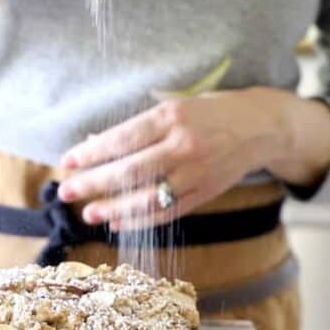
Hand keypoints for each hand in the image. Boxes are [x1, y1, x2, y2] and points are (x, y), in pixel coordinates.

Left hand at [57, 87, 329, 230]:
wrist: (263, 127)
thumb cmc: (212, 112)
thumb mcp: (176, 106)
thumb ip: (139, 127)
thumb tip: (95, 145)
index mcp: (173, 116)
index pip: (123, 139)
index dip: (92, 153)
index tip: (68, 161)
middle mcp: (183, 145)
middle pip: (129, 171)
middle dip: (94, 183)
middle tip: (67, 191)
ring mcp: (196, 173)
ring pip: (147, 197)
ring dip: (113, 209)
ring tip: (88, 213)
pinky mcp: (205, 193)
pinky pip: (167, 213)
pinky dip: (140, 221)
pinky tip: (118, 223)